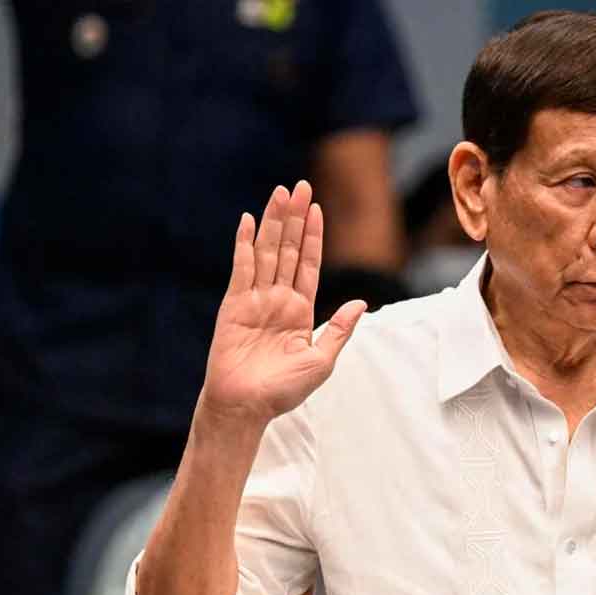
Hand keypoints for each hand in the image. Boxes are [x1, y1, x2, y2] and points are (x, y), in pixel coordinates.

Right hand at [200, 181, 365, 424]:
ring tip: (280, 192)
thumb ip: (340, 329)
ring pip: (266, 252)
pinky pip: (241, 269)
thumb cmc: (283, 391)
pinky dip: (244, 244)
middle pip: (287, 250)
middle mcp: (278, 300)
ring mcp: (255, 300)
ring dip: (273, 222)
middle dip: (294, 218)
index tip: (317, 208)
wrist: (247, 407)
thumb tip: (361, 303)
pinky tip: (248, 220)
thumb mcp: (322, 360)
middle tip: (300, 186)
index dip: (313, 236)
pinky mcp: (234, 305)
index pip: (308, 264)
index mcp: (300, 310)